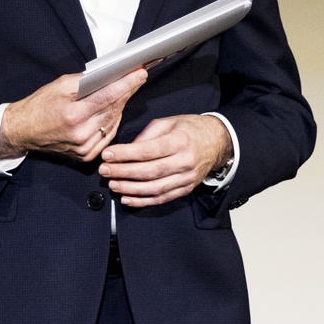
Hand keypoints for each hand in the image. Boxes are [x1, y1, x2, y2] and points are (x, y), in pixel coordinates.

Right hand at [0, 69, 147, 162]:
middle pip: (114, 110)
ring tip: (125, 92)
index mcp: (73, 115)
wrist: (22, 131)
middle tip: (137, 79)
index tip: (140, 74)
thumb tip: (109, 76)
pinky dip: (113, 122)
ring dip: (121, 107)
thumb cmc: (39, 106)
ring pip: (114, 123)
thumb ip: (85, 82)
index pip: (108, 97)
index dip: (126, 84)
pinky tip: (114, 111)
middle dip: (127, 93)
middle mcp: (81, 134)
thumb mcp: (59, 86)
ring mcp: (84, 147)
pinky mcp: (86, 156)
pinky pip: (108, 136)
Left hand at [99, 115, 232, 207]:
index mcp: (180, 141)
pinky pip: (162, 198)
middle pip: (149, 172)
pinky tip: (127, 198)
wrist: (218, 142)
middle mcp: (185, 162)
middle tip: (104, 170)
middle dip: (123, 172)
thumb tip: (127, 150)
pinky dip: (143, 201)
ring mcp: (186, 178)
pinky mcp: (186, 189)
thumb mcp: (169, 122)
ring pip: (154, 188)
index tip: (107, 155)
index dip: (125, 154)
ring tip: (112, 184)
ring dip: (130, 189)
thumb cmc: (191, 130)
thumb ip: (147, 135)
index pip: (148, 151)